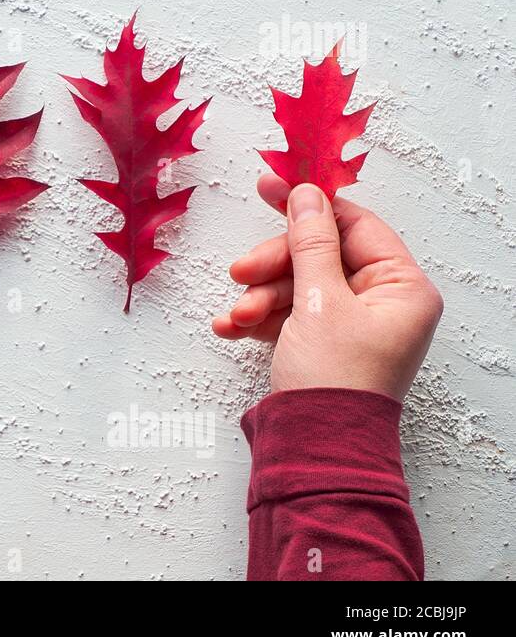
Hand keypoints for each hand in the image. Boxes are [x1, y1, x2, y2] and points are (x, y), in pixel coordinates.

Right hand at [212, 174, 442, 400]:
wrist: (314, 448)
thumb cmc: (334, 382)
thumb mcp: (319, 300)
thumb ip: (310, 242)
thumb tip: (307, 196)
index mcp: (403, 288)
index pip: (355, 226)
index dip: (309, 208)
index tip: (270, 188)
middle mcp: (383, 304)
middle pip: (319, 256)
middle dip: (274, 266)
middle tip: (242, 271)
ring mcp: (353, 325)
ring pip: (298, 285)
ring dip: (261, 296)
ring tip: (238, 315)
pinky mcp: (325, 344)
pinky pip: (290, 313)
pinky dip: (261, 317)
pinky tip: (234, 326)